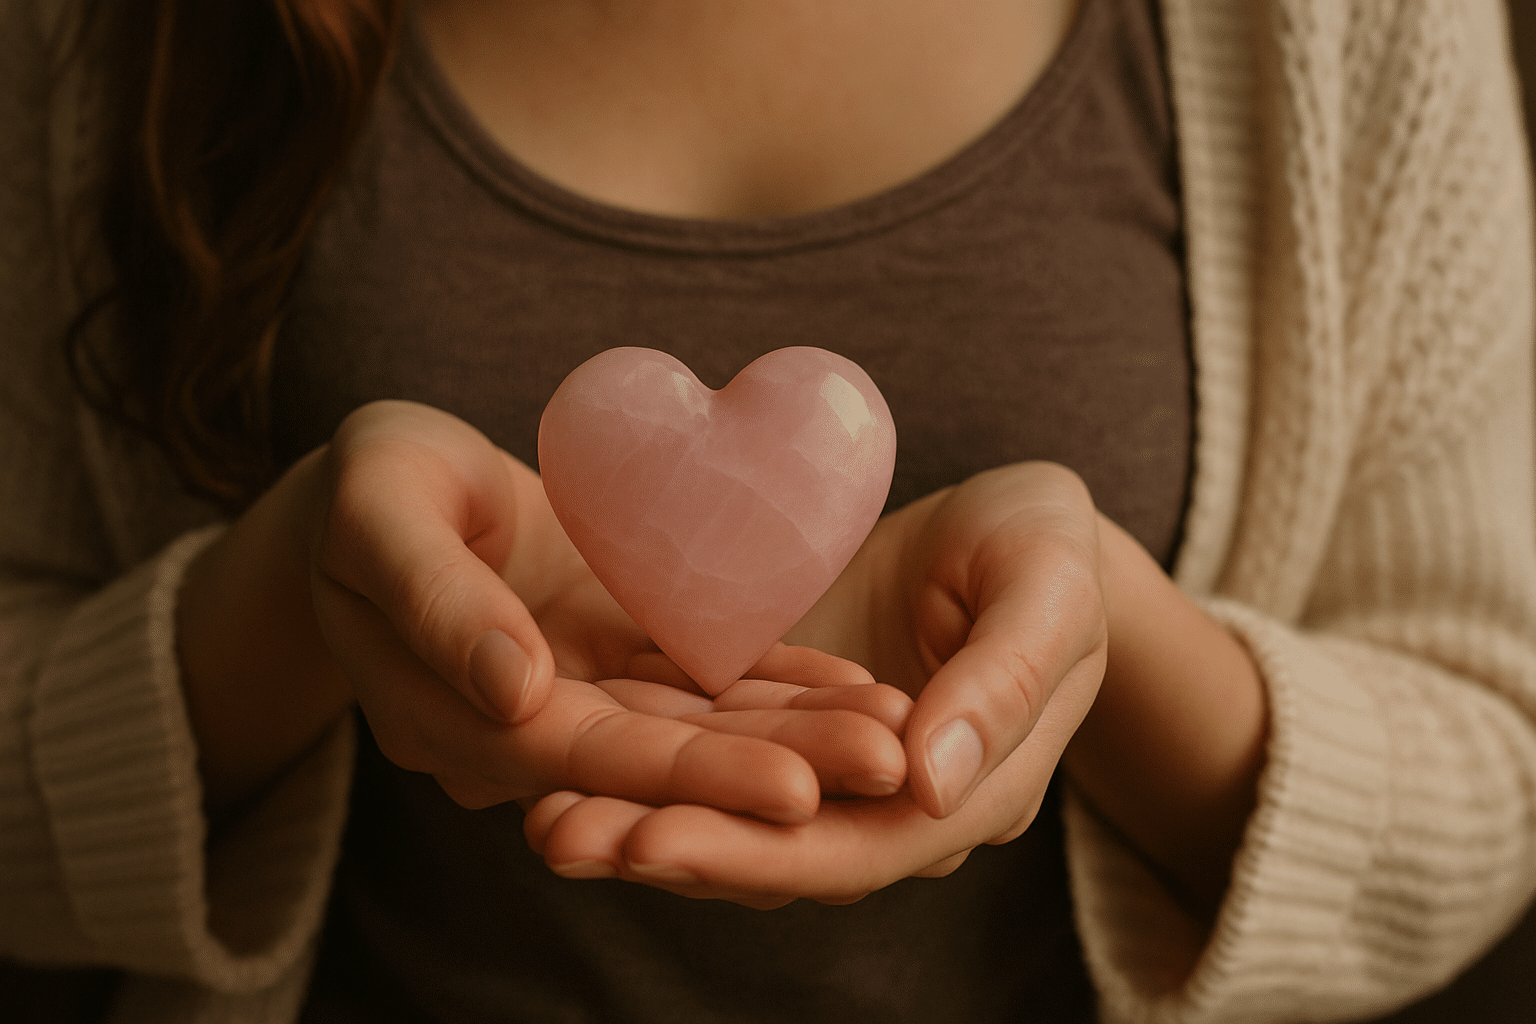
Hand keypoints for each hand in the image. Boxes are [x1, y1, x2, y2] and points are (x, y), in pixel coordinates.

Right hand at [308, 401, 909, 819]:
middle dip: (775, 767)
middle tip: (888, 764)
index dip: (690, 777)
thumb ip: (437, 601)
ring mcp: (582, 695)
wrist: (387, 485)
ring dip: (795, 733)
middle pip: (659, 759)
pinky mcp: (619, 658)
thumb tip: (516, 694)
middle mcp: (529, 728)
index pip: (584, 757)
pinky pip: (705, 681)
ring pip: (696, 727)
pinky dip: (776, 686)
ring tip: (895, 731)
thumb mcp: (378, 512)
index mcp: (454, 714)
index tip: (795, 790)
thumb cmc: (369, 483)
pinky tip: (855, 688)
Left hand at [522, 462, 1108, 904]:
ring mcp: (834, 775)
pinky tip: (563, 761)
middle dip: (668, 849)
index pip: (856, 846)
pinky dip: (645, 765)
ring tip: (543, 819)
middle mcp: (893, 809)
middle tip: (560, 839)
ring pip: (735, 817)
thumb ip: (1005, 680)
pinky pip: (713, 756)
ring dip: (639, 822)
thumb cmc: (1044, 546)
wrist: (1009, 529)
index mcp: (969, 790)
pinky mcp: (785, 728)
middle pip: (777, 852)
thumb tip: (932, 784)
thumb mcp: (1048, 587)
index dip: (756, 850)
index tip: (654, 839)